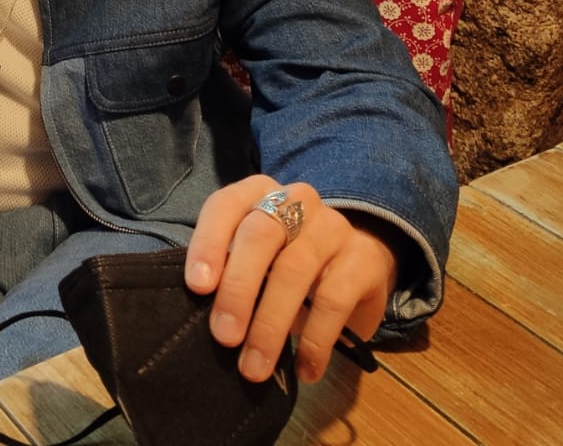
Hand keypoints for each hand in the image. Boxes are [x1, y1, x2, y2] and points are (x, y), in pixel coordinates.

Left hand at [185, 176, 398, 384]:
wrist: (358, 260)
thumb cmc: (287, 258)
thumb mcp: (255, 257)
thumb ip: (228, 271)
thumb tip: (201, 313)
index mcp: (258, 192)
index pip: (226, 205)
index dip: (208, 244)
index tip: (198, 286)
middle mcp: (297, 200)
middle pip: (260, 236)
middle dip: (238, 289)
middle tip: (225, 337)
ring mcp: (333, 227)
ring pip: (294, 269)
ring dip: (271, 323)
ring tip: (255, 366)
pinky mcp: (364, 259)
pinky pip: (335, 300)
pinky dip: (316, 340)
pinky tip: (304, 369)